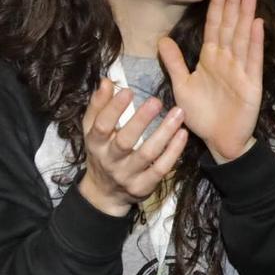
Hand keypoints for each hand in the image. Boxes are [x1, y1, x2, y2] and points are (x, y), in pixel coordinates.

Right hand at [77, 79, 187, 214]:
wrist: (105, 193)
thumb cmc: (102, 152)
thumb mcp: (92, 130)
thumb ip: (98, 106)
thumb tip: (106, 81)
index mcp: (95, 144)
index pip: (102, 126)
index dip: (113, 109)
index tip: (128, 91)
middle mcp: (109, 161)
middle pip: (125, 142)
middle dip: (141, 121)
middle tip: (156, 101)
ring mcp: (127, 176)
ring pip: (147, 154)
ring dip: (164, 133)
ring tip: (178, 113)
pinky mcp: (143, 186)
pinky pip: (161, 168)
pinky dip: (173, 151)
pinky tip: (182, 134)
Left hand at [159, 0, 262, 163]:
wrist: (219, 140)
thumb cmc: (201, 114)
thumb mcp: (181, 86)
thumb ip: (173, 63)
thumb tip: (162, 39)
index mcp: (210, 59)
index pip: (214, 27)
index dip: (217, 7)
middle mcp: (227, 60)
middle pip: (230, 26)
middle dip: (233, 4)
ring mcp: (241, 70)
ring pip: (243, 37)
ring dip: (246, 15)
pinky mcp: (251, 83)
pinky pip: (253, 59)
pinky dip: (255, 41)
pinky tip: (257, 23)